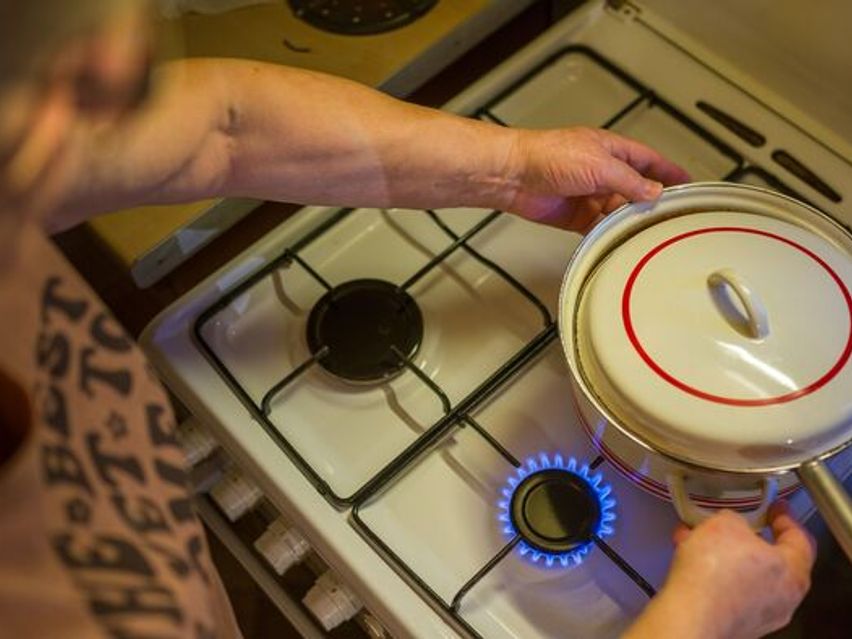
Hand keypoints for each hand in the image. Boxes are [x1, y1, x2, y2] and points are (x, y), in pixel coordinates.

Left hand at [501, 127, 689, 231]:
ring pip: (617, 211)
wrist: (514, 175)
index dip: (668, 172)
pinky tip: (618, 242)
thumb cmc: (548, 156)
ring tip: (645, 233)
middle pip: (635, 189)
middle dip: (650, 203)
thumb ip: (630, 181)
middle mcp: (601, 172)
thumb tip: (654, 192)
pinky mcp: (574, 215)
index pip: (648, 161)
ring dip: (628, 221)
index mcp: (611, 151)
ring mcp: (588, 194)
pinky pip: (598, 227)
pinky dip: (607, 235)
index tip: (686, 183)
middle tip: (668, 217)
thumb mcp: (599, 165)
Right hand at [626, 502, 815, 638]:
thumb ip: (735, 520)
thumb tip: (731, 525)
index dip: (786, 518)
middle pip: (771, 560)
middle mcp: (782, 599)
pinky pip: (728, 590)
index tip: (775, 507)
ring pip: (745, 575)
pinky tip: (688, 559)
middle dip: (745, 538)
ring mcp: (759, 615)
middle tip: (729, 523)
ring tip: (695, 538)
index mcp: (793, 572)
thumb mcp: (726, 524)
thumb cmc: (716, 570)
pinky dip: (713, 573)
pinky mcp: (735, 623)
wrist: (691, 615)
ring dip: (723, 554)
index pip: (800, 540)